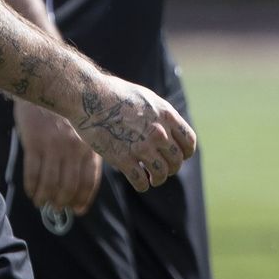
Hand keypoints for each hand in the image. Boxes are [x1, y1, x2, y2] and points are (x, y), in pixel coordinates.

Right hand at [15, 98, 102, 215]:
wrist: (45, 85)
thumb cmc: (65, 109)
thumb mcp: (85, 128)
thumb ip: (87, 151)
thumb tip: (85, 184)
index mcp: (89, 145)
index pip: (90, 181)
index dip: (83, 199)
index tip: (77, 210)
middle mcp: (74, 148)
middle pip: (69, 186)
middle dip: (62, 202)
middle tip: (56, 208)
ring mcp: (54, 146)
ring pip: (50, 183)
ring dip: (45, 198)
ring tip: (42, 203)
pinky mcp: (34, 142)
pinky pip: (32, 173)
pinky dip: (32, 187)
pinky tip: (31, 193)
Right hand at [71, 76, 196, 192]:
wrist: (89, 97)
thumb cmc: (115, 94)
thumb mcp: (146, 98)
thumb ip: (160, 115)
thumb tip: (169, 130)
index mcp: (166, 115)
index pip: (189, 142)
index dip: (185, 153)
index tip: (178, 156)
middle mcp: (158, 132)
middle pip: (176, 161)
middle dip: (171, 168)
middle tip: (162, 169)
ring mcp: (141, 147)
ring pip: (161, 174)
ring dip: (158, 179)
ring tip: (152, 179)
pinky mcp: (123, 159)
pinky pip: (141, 181)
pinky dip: (142, 185)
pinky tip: (139, 182)